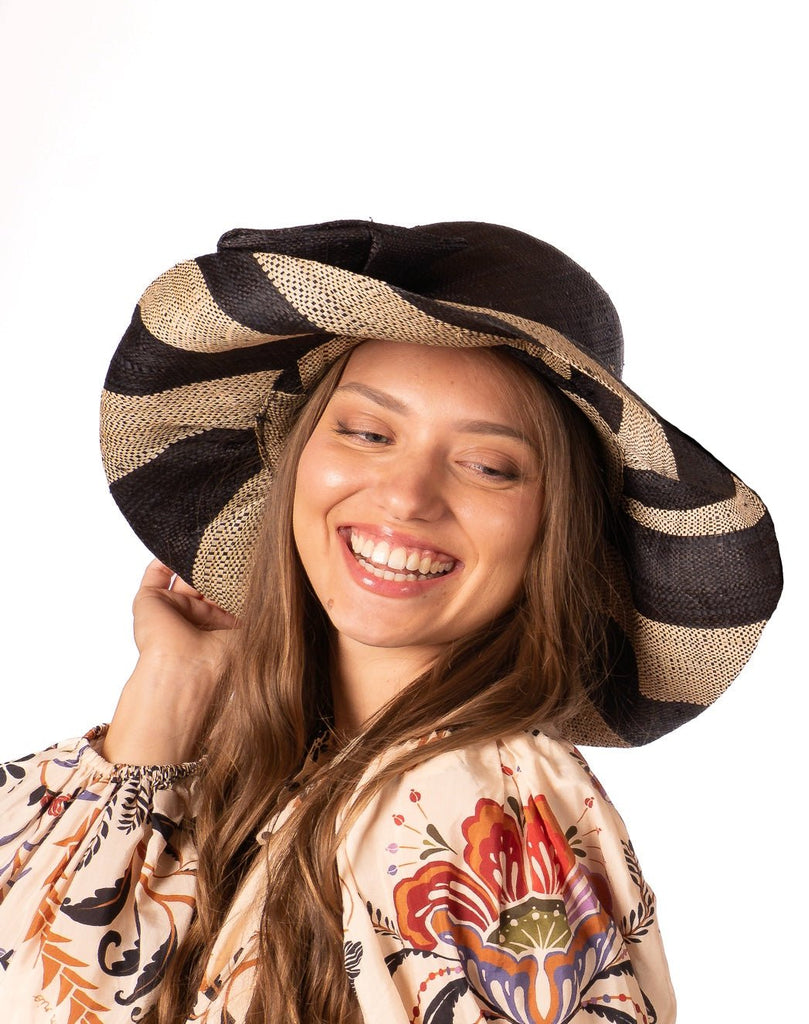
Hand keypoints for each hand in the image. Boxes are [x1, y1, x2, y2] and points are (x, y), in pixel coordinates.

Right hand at [102, 560, 238, 765]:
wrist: (186, 670)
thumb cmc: (224, 656)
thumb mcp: (253, 626)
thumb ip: (258, 602)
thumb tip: (271, 578)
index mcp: (222, 630)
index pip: (229, 596)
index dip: (237, 578)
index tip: (248, 556)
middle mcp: (197, 621)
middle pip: (205, 584)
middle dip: (216, 566)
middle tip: (228, 543)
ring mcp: (172, 612)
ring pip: (182, 577)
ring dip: (192, 560)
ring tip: (206, 540)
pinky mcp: (150, 603)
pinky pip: (156, 576)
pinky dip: (164, 560)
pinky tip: (178, 546)